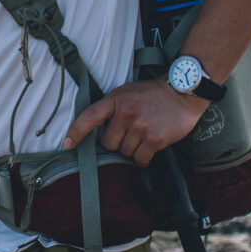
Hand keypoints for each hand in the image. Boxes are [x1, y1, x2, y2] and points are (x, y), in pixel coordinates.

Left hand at [61, 78, 208, 165]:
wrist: (183, 92)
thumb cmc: (152, 95)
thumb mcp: (127, 93)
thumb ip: (112, 109)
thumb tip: (98, 133)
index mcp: (115, 99)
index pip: (90, 116)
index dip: (76, 132)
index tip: (67, 144)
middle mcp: (125, 112)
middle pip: (108, 143)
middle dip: (117, 143)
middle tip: (130, 133)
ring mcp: (140, 126)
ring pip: (124, 153)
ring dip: (132, 150)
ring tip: (144, 135)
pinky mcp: (154, 138)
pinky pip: (140, 159)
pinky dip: (143, 158)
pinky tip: (150, 146)